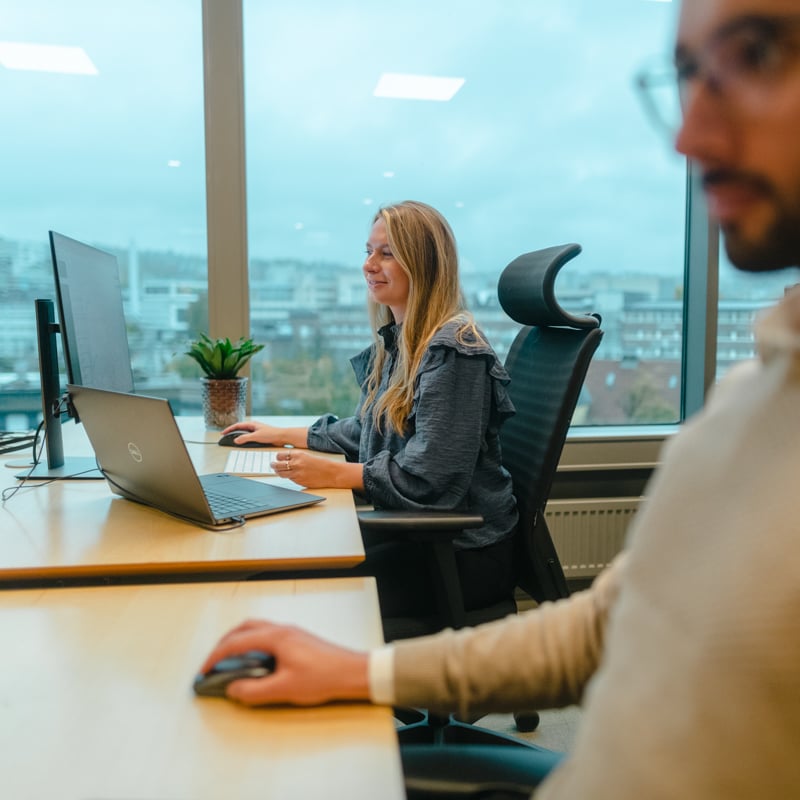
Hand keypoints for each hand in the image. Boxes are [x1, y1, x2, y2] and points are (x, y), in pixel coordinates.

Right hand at [199, 619, 370, 706]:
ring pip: (257, 629)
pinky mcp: (298, 639)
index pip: (236, 642)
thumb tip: (233, 689)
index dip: (216, 657)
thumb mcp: (284, 689)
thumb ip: (254, 691)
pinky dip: (254, 643)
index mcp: (275, 637)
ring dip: (240, 641)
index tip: (204, 671)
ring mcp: (291, 632)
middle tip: (213, 661)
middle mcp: (281, 629)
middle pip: (244, 628)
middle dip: (225, 643)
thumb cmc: (322, 678)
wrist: (352, 672)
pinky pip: (268, 635)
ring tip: (231, 661)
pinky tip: (256, 660)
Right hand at [220, 421, 306, 447]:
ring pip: (244, 433)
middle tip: (225, 436)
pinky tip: (243, 443)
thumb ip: (245, 438)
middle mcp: (253, 427)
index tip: (223, 433)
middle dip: (232, 432)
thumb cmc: (271, 434)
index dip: (229, 429)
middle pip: (240, 429)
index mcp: (252, 424)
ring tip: (232, 440)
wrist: (282, 437)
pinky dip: (244, 440)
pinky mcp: (260, 436)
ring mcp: (256, 431)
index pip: (237, 425)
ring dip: (238, 436)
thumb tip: (236, 440)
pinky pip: (249, 437)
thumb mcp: (256, 436)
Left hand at [273, 450, 363, 489]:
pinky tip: (290, 475)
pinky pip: (289, 479)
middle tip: (272, 465)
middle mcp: (296, 463)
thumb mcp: (308, 456)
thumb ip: (297, 458)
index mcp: (298, 454)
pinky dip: (288, 477)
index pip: (280, 455)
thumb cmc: (323, 464)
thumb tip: (287, 460)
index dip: (278, 457)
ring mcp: (297, 473)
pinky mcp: (299, 481)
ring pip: (281, 473)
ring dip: (278, 472)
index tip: (277, 458)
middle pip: (278, 464)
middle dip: (274, 465)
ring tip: (277, 471)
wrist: (331, 473)